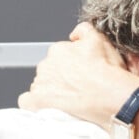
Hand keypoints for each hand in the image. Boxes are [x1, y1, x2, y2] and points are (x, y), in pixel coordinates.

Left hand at [18, 23, 138, 127]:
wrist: (110, 97)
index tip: (80, 74)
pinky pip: (28, 102)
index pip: (58, 57)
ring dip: (51, 92)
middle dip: (60, 79)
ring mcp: (40, 84)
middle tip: (77, 88)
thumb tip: (75, 34)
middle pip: (49, 72)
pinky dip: (35, 104)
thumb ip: (84, 30)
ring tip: (70, 101)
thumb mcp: (102, 41)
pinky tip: (49, 108)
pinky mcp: (36, 101)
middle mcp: (46, 65)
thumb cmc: (108, 73)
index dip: (71, 66)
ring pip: (41, 86)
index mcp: (59, 50)